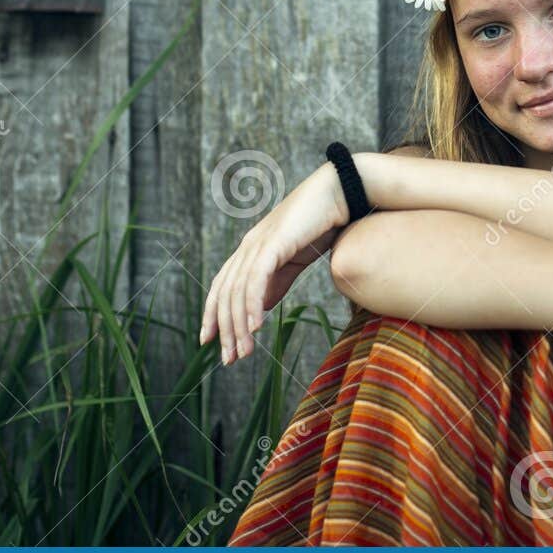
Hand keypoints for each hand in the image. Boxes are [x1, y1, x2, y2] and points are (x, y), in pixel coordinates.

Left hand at [199, 161, 349, 363]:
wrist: (340, 194)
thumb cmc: (321, 224)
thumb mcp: (293, 261)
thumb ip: (275, 282)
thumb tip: (259, 309)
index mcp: (251, 249)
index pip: (222, 286)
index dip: (213, 314)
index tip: (211, 342)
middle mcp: (248, 245)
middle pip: (225, 293)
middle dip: (224, 329)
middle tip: (228, 359)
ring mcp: (258, 242)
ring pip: (238, 290)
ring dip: (238, 325)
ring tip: (243, 352)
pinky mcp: (273, 243)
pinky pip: (256, 279)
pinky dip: (252, 305)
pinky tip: (254, 327)